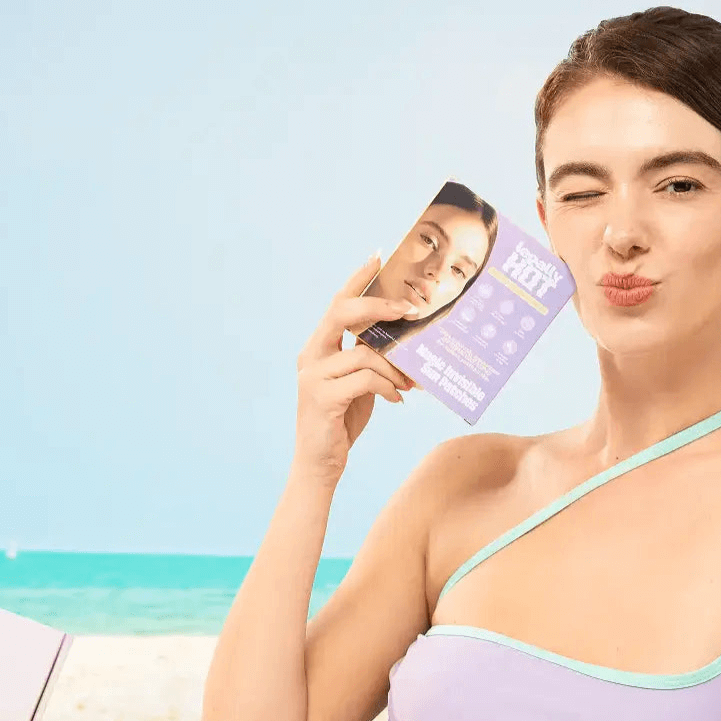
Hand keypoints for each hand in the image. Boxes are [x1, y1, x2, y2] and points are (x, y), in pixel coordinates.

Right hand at [292, 255, 417, 483]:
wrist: (320, 465)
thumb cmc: (342, 421)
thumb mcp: (359, 383)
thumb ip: (370, 359)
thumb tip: (407, 341)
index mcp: (319, 347)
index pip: (338, 303)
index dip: (358, 279)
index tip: (379, 255)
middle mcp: (310, 355)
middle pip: (341, 312)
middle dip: (378, 306)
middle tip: (409, 309)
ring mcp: (313, 376)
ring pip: (364, 353)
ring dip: (395, 367)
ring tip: (409, 383)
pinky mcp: (322, 398)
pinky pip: (366, 380)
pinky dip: (388, 387)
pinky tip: (397, 400)